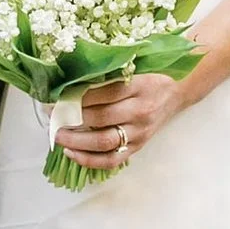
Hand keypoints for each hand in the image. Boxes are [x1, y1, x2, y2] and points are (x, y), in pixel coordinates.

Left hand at [55, 69, 187, 174]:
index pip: (103, 93)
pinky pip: (111, 159)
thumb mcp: (134, 68)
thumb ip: (108, 75)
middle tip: (51, 117)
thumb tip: (72, 83)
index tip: (56, 97)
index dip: (76, 97)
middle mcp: (140, 111)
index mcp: (139, 87)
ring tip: (58, 136)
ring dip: (77, 141)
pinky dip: (89, 160)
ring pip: (104, 142)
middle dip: (71, 118)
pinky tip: (72, 153)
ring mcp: (140, 132)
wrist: (177, 91)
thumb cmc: (151, 76)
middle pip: (101, 118)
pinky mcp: (138, 147)